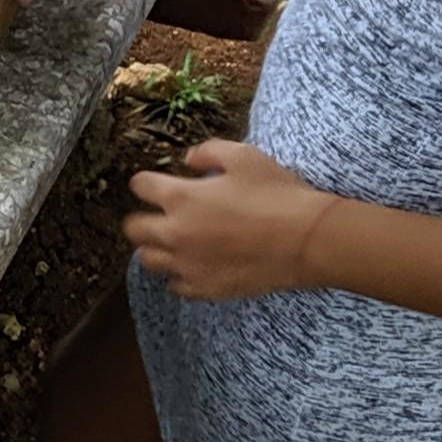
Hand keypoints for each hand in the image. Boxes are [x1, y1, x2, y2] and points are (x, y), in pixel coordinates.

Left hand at [126, 140, 339, 299]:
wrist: (308, 241)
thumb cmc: (277, 194)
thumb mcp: (243, 156)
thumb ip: (207, 152)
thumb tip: (188, 160)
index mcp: (180, 198)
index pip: (140, 186)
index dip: (146, 182)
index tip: (154, 183)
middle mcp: (176, 233)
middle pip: (133, 229)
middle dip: (141, 218)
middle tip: (158, 215)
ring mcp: (189, 265)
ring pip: (149, 261)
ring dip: (156, 248)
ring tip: (174, 241)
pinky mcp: (206, 289)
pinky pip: (176, 285)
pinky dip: (179, 275)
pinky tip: (194, 264)